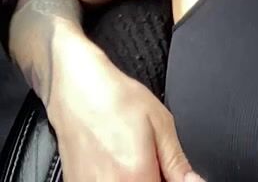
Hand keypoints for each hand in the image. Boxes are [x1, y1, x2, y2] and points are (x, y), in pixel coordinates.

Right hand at [47, 38, 203, 181]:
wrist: (77, 89)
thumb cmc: (115, 99)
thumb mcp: (160, 122)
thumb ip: (177, 161)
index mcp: (136, 177)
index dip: (171, 180)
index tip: (168, 169)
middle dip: (153, 175)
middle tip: (151, 157)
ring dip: (136, 176)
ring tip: (133, 156)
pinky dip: (117, 176)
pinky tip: (116, 160)